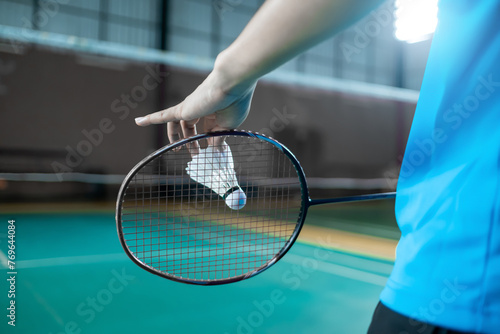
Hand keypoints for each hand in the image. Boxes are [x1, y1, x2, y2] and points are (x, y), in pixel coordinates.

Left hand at [135, 68, 255, 144]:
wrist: (232, 84)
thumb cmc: (235, 102)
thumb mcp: (228, 126)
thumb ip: (219, 139)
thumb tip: (215, 152)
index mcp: (214, 114)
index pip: (206, 131)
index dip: (207, 143)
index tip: (210, 154)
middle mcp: (200, 110)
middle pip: (190, 128)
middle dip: (191, 142)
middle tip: (194, 155)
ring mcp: (190, 108)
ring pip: (177, 124)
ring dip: (176, 138)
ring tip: (179, 150)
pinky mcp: (182, 109)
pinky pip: (163, 115)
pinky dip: (151, 118)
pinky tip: (138, 122)